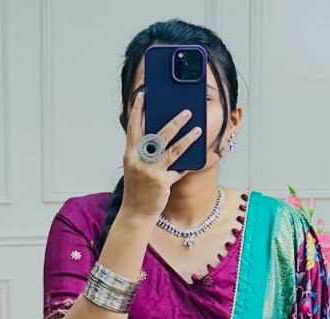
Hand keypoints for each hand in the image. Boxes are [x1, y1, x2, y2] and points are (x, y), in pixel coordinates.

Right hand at [120, 90, 201, 220]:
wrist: (136, 213)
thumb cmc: (137, 188)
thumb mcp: (136, 166)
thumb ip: (144, 151)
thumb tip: (162, 135)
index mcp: (130, 153)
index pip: (133, 126)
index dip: (138, 109)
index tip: (143, 94)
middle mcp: (139, 160)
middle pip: (159, 135)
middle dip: (174, 122)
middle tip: (187, 111)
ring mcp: (151, 171)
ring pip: (173, 150)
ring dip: (188, 138)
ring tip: (198, 129)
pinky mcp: (162, 182)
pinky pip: (179, 171)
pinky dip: (187, 165)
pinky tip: (197, 158)